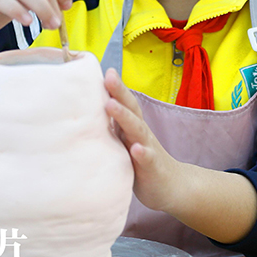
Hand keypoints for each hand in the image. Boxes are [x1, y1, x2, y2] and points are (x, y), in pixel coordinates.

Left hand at [103, 68, 187, 212]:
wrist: (171, 186)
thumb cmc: (142, 162)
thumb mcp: (126, 143)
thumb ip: (112, 129)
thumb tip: (85, 116)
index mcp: (131, 126)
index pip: (124, 102)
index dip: (115, 87)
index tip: (104, 70)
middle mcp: (140, 133)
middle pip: (131, 109)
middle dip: (119, 92)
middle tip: (108, 77)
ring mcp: (148, 148)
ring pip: (137, 129)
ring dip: (124, 116)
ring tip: (111, 105)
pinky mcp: (152, 167)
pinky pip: (148, 158)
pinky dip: (142, 153)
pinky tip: (136, 149)